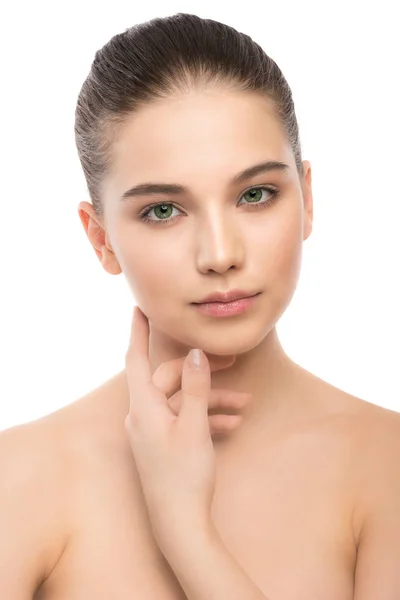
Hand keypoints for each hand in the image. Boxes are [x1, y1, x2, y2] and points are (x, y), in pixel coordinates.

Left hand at [124, 306, 249, 542]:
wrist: (179, 524)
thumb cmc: (184, 476)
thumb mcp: (194, 427)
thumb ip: (195, 388)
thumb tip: (196, 353)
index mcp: (143, 407)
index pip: (136, 359)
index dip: (137, 332)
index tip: (138, 308)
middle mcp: (143, 416)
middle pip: (171, 380)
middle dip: (203, 373)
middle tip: (233, 364)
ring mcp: (153, 431)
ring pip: (183, 402)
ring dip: (212, 400)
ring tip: (245, 404)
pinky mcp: (164, 444)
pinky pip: (185, 421)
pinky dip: (207, 418)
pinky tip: (234, 424)